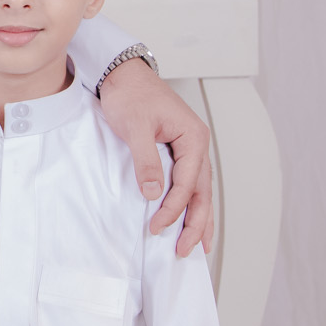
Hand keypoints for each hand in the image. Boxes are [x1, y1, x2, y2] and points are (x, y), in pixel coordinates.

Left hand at [98, 60, 213, 255]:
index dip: (173, 209)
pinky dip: (191, 204)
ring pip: (200, 190)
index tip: (157, 227)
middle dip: (196, 224)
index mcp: (192, 137)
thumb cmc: (131, 94)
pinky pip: (190, 182)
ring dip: (199, 218)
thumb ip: (146, 160)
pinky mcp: (178, 151)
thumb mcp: (135, 126)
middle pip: (202, 192)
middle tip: (187, 251)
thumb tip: (154, 193)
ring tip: (199, 247)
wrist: (122, 74)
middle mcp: (197, 144)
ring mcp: (190, 148)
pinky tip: (190, 219)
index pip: (187, 183)